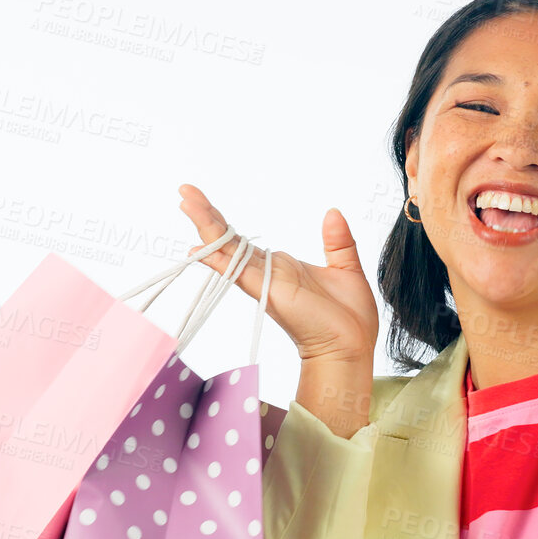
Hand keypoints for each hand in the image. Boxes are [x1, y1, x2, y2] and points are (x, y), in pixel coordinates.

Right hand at [178, 184, 378, 364]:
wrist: (352, 347)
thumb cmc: (349, 318)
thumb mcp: (347, 268)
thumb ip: (337, 241)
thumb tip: (333, 212)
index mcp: (282, 266)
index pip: (244, 240)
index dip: (222, 220)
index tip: (202, 199)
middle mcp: (267, 273)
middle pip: (229, 241)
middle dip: (206, 215)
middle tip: (185, 191)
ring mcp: (265, 283)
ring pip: (229, 251)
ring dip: (207, 228)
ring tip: (186, 203)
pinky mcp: (269, 294)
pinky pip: (240, 272)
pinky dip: (220, 260)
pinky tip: (200, 248)